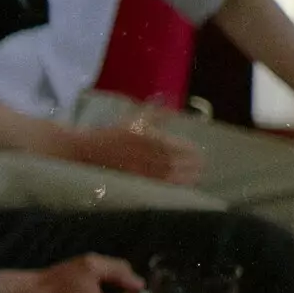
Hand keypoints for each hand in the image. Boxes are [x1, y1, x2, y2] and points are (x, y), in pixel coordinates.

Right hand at [68, 125, 203, 185]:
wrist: (91, 150)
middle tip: (201, 166)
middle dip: (194, 166)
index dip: (193, 152)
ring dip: (188, 177)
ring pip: (173, 176)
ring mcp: (144, 170)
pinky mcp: (138, 181)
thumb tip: (175, 106)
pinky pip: (161, 186)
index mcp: (153, 138)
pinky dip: (174, 186)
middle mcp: (150, 155)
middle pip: (180, 163)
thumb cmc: (115, 132)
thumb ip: (158, 113)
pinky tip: (180, 186)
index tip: (200, 153)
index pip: (181, 147)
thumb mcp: (137, 118)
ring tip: (195, 177)